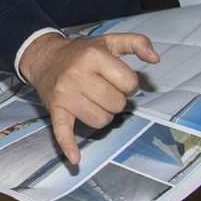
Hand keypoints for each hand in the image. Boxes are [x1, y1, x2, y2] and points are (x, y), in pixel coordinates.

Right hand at [19, 33, 158, 165]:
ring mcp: (65, 94)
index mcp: (94, 56)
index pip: (129, 83)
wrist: (45, 58)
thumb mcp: (110, 41)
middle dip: (115, 100)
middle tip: (104, 90)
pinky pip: (62, 131)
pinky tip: (75, 158)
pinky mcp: (55, 109)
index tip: (116, 79)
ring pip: (100, 120)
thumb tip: (155, 58)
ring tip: (94, 102)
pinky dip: (68, 146)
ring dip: (102, 115)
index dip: (128, 84)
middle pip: (116, 104)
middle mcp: (77, 74)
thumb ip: (137, 43)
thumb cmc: (81, 53)